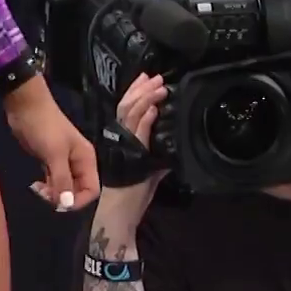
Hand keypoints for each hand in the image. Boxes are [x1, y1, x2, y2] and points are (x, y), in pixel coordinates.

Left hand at [5, 79, 101, 212]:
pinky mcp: (49, 160)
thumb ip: (62, 179)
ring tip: (37, 189)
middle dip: (64, 197)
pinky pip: (54, 180)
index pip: (92, 189)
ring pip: (64, 186)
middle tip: (44, 195)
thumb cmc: (44, 127)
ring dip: (53, 193)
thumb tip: (67, 204)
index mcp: (86, 159)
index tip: (60, 204)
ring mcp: (63, 161)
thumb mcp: (54, 154)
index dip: (78, 200)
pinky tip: (36, 185)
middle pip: (78, 190)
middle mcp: (78, 162)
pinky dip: (47, 186)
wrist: (25, 105)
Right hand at [93, 73, 172, 226]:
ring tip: (159, 87)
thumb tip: (171, 148)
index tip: (146, 78)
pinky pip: (137, 134)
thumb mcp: (146, 171)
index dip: (136, 92)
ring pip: (132, 115)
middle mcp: (120, 139)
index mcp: (122, 140)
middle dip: (142, 90)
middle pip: (128, 107)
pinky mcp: (131, 157)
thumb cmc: (131, 195)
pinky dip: (145, 120)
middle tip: (155, 76)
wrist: (119, 213)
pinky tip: (153, 109)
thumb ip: (156, 157)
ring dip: (146, 99)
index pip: (127, 109)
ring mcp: (124, 146)